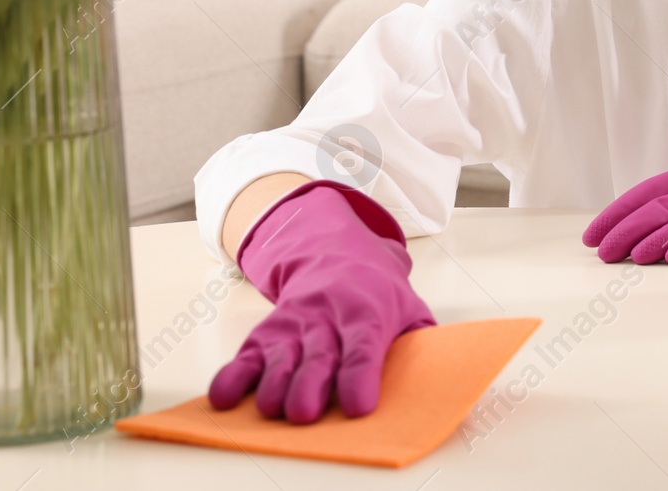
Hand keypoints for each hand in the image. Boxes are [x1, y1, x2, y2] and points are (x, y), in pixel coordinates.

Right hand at [208, 180, 435, 421]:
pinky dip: (233, 376)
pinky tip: (225, 399)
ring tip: (272, 410)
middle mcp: (326, 317)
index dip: (359, 376)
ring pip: (280, 356)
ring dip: (273, 384)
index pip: (364, 347)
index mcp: (366, 314)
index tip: (357, 406)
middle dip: (309, 384)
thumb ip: (424, 340)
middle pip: (318, 354)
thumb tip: (442, 373)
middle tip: (304, 414)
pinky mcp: (266, 332)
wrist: (333, 253)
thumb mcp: (409, 308)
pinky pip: (246, 355)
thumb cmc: (377, 294)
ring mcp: (293, 324)